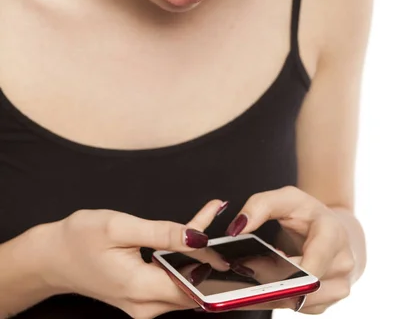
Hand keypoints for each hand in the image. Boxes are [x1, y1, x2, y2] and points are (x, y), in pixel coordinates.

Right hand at [39, 199, 226, 318]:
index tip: (233, 243)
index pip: (193, 285)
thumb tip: (198, 237)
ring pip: (185, 284)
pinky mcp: (142, 299)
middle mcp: (145, 306)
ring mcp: (143, 306)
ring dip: (200, 255)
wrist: (51, 257)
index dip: (215, 265)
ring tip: (211, 217)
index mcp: (140, 288)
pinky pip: (172, 282)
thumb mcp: (121, 226)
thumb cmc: (80, 238)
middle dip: (211, 255)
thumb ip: (162, 233)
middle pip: (193, 286)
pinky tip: (191, 235)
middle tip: (225, 221)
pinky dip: (184, 260)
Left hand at [225, 186, 355, 313]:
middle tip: (244, 267)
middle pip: (300, 285)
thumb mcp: (285, 198)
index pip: (310, 264)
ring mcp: (338, 287)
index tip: (250, 262)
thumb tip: (237, 228)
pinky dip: (276, 298)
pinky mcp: (326, 302)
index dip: (278, 269)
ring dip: (270, 291)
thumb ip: (259, 206)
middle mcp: (342, 264)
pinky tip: (264, 284)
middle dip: (268, 280)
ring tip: (255, 271)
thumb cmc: (308, 213)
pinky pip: (297, 308)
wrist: (333, 230)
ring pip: (296, 301)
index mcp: (333, 235)